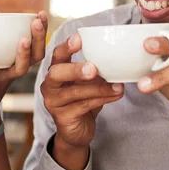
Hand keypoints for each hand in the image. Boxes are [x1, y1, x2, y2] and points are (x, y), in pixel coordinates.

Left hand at [0, 11, 48, 131]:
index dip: (42, 30)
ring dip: (23, 54)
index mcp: (22, 59)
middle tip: (37, 22)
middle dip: (39, 38)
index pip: (38, 43)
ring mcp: (5, 78)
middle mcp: (18, 69)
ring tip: (24, 40)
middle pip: (36, 55)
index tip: (41, 14)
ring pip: (21, 68)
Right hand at [41, 33, 123, 148]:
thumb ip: (96, 71)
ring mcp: (53, 102)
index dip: (66, 46)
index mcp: (56, 71)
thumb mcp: (88, 83)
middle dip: (75, 69)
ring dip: (98, 88)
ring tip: (117, 86)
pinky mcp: (62, 118)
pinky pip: (83, 106)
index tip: (79, 38)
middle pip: (56, 73)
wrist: (78, 131)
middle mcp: (49, 85)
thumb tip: (119, 58)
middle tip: (93, 68)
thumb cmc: (83, 101)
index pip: (57, 55)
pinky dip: (102, 100)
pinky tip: (115, 95)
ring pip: (74, 92)